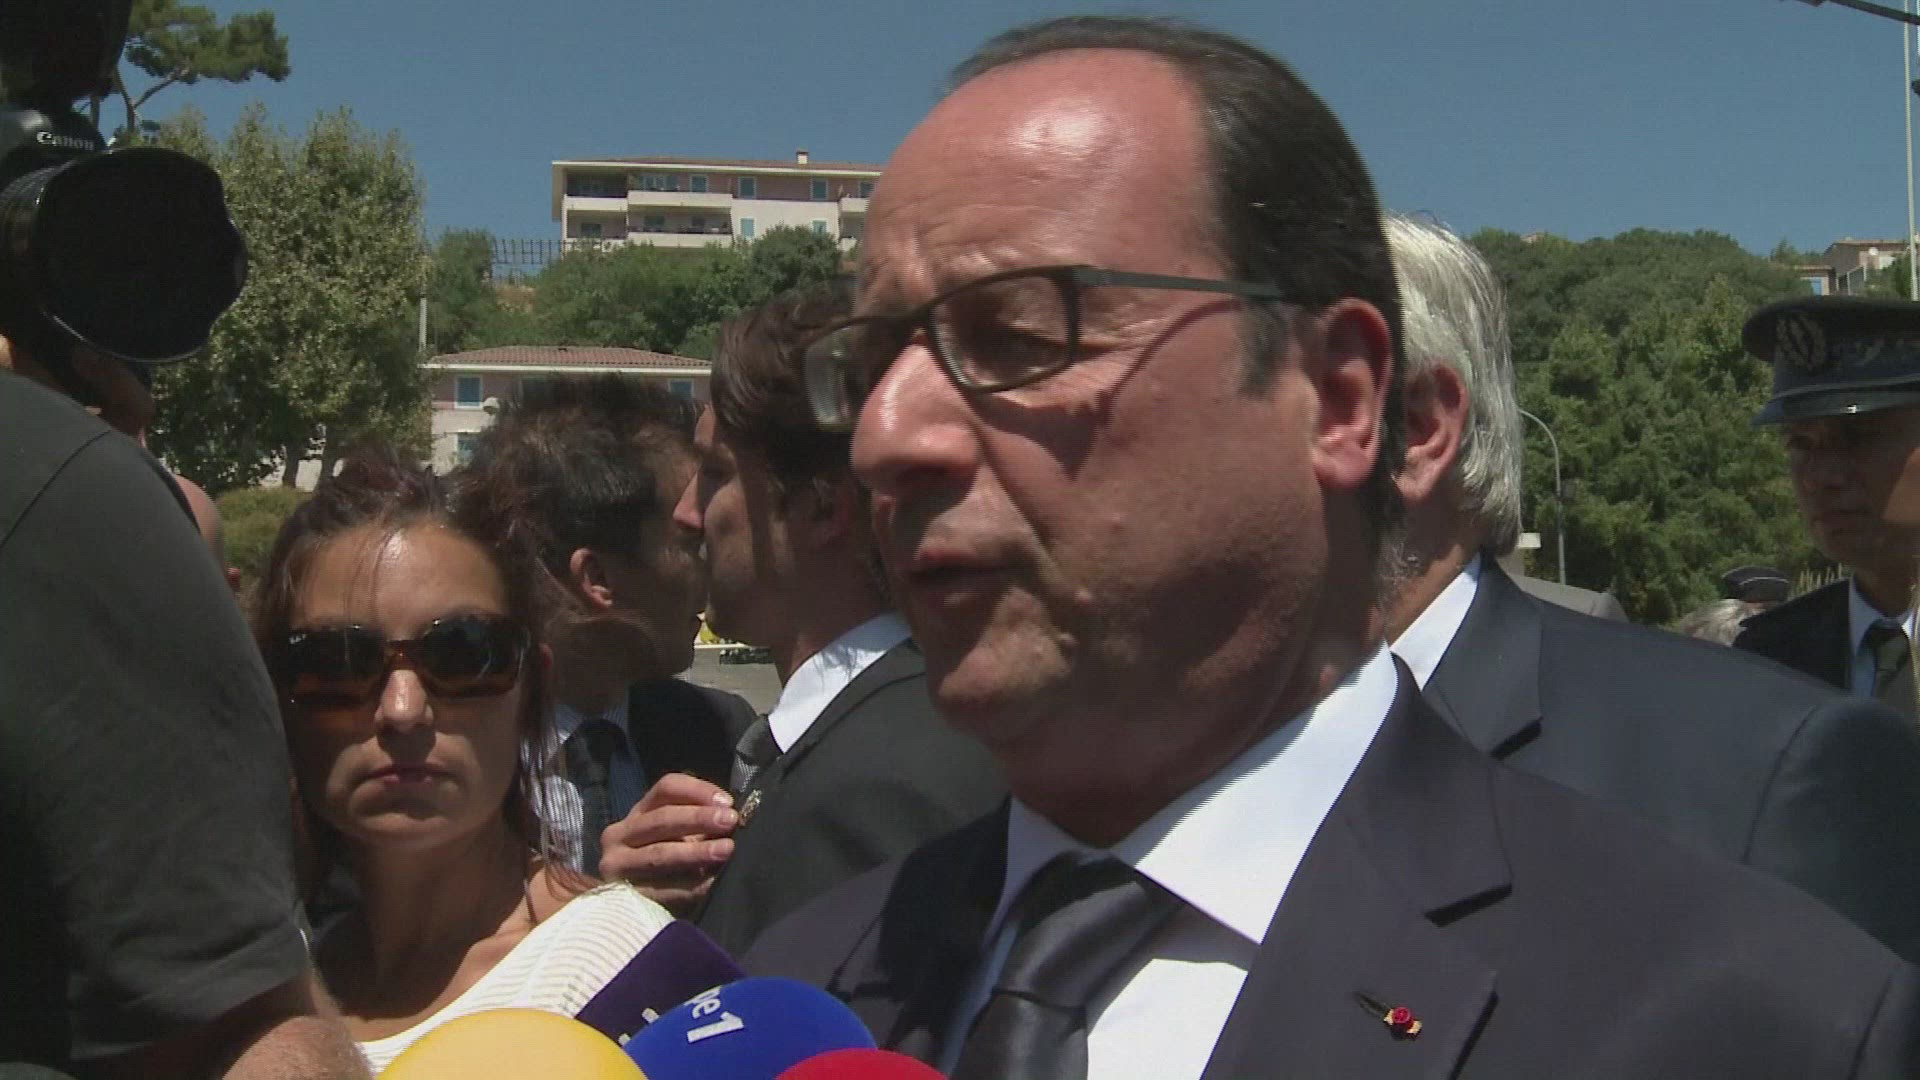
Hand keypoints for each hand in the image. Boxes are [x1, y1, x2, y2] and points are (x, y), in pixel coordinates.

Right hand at [599, 772, 739, 914]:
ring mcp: (617, 865)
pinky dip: (690, 886)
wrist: (634, 914)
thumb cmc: (666, 867)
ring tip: (726, 850)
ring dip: (696, 851)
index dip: (698, 791)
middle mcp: (620, 834)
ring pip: (659, 853)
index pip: (667, 788)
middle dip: (699, 818)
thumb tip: (733, 819)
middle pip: (662, 818)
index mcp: (639, 812)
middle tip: (730, 821)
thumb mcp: (679, 839)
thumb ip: (700, 825)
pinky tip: (712, 883)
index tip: (727, 802)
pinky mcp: (622, 895)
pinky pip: (662, 889)